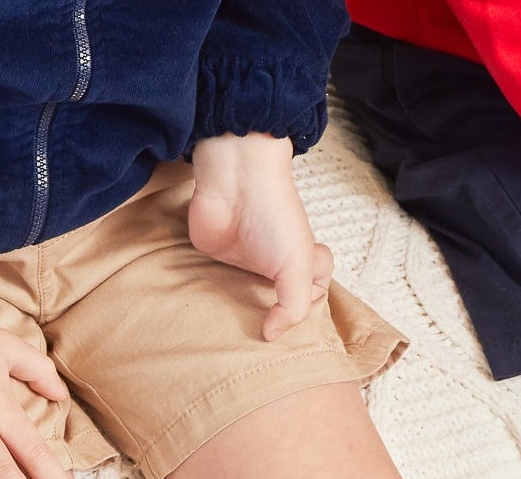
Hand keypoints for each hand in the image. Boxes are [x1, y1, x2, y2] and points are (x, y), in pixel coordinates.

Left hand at [188, 132, 331, 340]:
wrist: (234, 179)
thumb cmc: (274, 215)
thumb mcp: (298, 266)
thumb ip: (292, 307)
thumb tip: (271, 335)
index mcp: (300, 261)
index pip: (313, 288)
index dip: (308, 304)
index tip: (292, 321)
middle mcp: (273, 261)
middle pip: (277, 296)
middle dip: (271, 316)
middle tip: (260, 341)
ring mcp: (244, 257)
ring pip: (244, 292)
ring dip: (238, 310)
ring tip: (231, 338)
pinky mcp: (215, 253)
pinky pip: (214, 280)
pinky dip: (210, 295)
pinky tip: (207, 315)